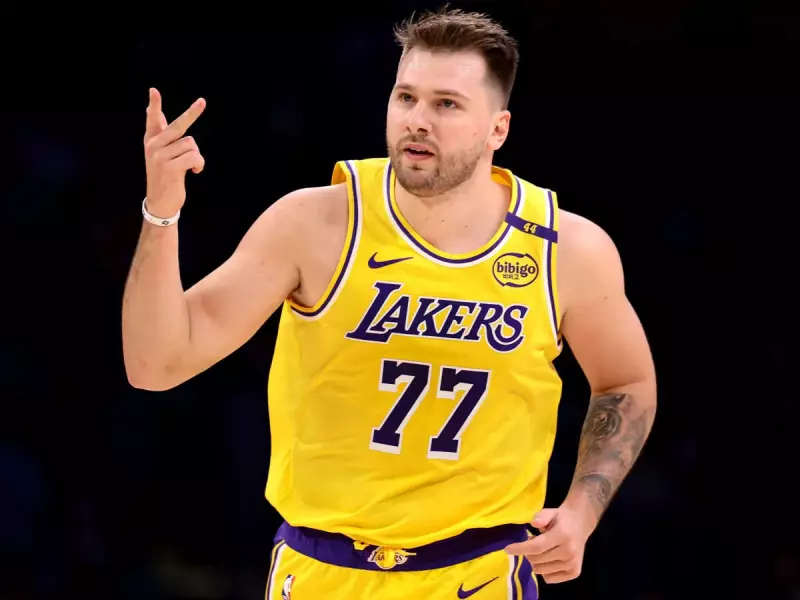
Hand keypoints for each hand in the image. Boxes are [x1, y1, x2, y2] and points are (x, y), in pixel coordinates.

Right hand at [143, 88, 206, 217]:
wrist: (160, 202)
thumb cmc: (164, 176)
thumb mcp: (160, 154)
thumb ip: (160, 134)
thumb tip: (154, 113)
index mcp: (151, 141)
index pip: (152, 120)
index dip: (154, 105)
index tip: (153, 90)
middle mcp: (153, 146)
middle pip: (178, 125)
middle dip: (192, 113)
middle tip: (203, 101)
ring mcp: (160, 156)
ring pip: (191, 145)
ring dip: (196, 156)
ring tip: (191, 166)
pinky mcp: (170, 168)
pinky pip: (194, 157)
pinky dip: (199, 164)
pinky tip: (194, 171)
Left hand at [504, 507, 591, 583]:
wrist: (581, 522)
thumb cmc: (562, 518)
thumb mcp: (551, 512)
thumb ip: (541, 516)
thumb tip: (533, 523)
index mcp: (563, 535)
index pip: (537, 546)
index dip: (520, 549)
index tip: (507, 549)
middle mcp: (569, 552)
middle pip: (537, 560)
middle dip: (527, 553)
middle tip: (530, 543)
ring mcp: (572, 564)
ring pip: (542, 570)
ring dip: (535, 562)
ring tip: (541, 550)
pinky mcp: (574, 572)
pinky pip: (550, 579)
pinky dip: (544, 571)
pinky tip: (547, 560)